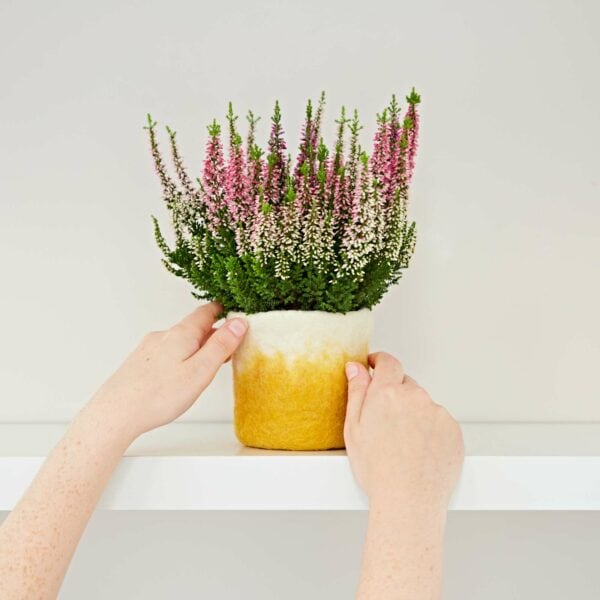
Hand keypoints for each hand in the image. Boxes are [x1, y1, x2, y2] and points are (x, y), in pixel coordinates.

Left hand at [89, 302, 246, 439]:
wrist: (115, 413)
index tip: (234, 311)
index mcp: (181, 334)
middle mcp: (163, 337)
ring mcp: (149, 349)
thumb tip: (239, 322)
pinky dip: (181, 358)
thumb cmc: (158, 395)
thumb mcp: (200, 370)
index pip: (206, 312)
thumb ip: (221, 345)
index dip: (222, 310)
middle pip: (193, 327)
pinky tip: (180, 376)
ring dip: (196, 347)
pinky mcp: (139, 363)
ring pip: (179, 342)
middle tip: (229, 343)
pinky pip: (167, 353)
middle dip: (212, 333)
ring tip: (208, 363)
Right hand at [344, 352, 463, 510]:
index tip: (375, 365)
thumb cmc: (377, 469)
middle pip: (405, 384)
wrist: (408, 501)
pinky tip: (419, 450)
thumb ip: (356, 391)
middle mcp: (415, 397)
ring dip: (414, 414)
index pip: (388, 363)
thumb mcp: (353, 428)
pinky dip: (430, 430)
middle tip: (385, 422)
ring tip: (403, 443)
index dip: (380, 361)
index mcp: (387, 393)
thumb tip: (356, 367)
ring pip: (423, 404)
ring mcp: (437, 413)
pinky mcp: (453, 429)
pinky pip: (439, 421)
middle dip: (395, 395)